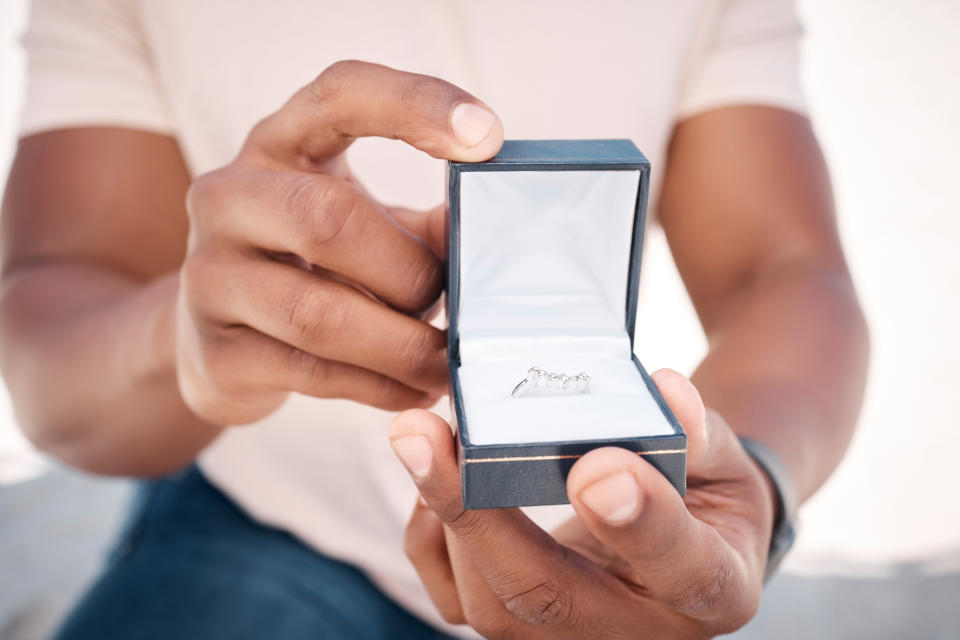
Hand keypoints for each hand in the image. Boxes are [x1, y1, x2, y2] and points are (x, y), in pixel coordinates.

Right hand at [176, 60, 503, 424]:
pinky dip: (380, 386)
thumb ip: (423, 226)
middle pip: (328, 218)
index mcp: (278, 146)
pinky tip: (413, 391)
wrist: (210, 339)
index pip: (341, 94)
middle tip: (447, 302)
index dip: (414, 105)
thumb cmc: (308, 267)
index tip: (488, 136)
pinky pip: (311, 372)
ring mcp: (209, 276)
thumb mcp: (360, 226)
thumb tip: (495, 239)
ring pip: (318, 312)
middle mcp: (228, 197)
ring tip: (444, 363)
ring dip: (401, 344)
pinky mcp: (214, 352)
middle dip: (409, 271)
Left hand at [388, 369, 775, 638]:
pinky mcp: (523, 627)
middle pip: (550, 595)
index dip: (640, 523)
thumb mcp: (726, 459)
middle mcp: (638, 630)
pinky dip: (430, 538)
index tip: (595, 467)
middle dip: (480, 515)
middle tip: (426, 436)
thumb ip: (698, 432)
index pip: (685, 569)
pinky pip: (455, 600)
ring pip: (490, 605)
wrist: (687, 536)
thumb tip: (664, 389)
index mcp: (714, 589)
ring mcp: (572, 635)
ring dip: (446, 517)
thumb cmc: (706, 494)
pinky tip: (437, 480)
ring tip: (424, 435)